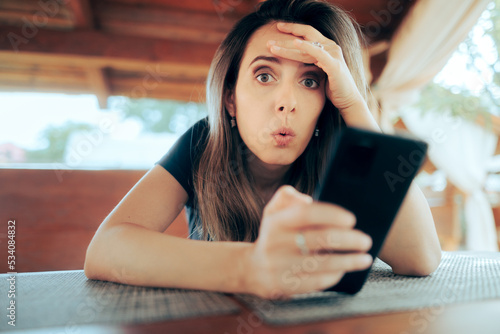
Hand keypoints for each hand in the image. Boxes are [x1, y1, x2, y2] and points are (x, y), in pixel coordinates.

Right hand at [244, 185, 371, 298]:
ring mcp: (280, 267)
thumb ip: (287, 197)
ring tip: (366, 258)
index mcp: (276, 222)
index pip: (306, 214)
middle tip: (365, 240)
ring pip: (322, 264)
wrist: (251, 268)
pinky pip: (316, 282)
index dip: (331, 215)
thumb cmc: (273, 235)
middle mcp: (276, 243)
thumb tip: (308, 200)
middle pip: (320, 240)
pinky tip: (346, 269)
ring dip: (349, 261)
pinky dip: (335, 275)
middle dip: (348, 239)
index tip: (351, 219)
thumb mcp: (273, 211)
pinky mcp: (286, 286)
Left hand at [267, 22, 370, 125]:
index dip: (292, 29)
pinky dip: (307, 47)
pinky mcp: (334, 64)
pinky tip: (296, 44)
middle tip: (268, 40)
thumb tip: (292, 59)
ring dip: (288, 46)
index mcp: (326, 46)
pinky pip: (318, 53)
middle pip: (305, 36)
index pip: (307, 33)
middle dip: (286, 36)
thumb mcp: (317, 70)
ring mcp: (333, 54)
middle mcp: (330, 46)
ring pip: (306, 46)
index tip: (277, 28)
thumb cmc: (332, 86)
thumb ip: (308, 61)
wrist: (347, 99)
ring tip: (272, 46)